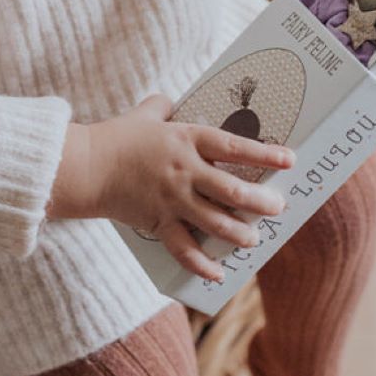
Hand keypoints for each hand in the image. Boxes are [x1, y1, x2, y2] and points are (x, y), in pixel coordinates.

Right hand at [90, 94, 295, 282]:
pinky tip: (217, 273)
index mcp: (186, 139)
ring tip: (253, 240)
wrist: (85, 166)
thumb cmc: (116, 136)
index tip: (290, 160)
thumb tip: (173, 101)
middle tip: (278, 208)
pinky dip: (201, 264)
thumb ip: (164, 107)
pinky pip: (183, 248)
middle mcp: (185, 171)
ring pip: (215, 222)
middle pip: (232, 190)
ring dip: (239, 234)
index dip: (264, 155)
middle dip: (261, 202)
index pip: (234, 147)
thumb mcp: (145, 113)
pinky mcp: (157, 222)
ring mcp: (172, 199)